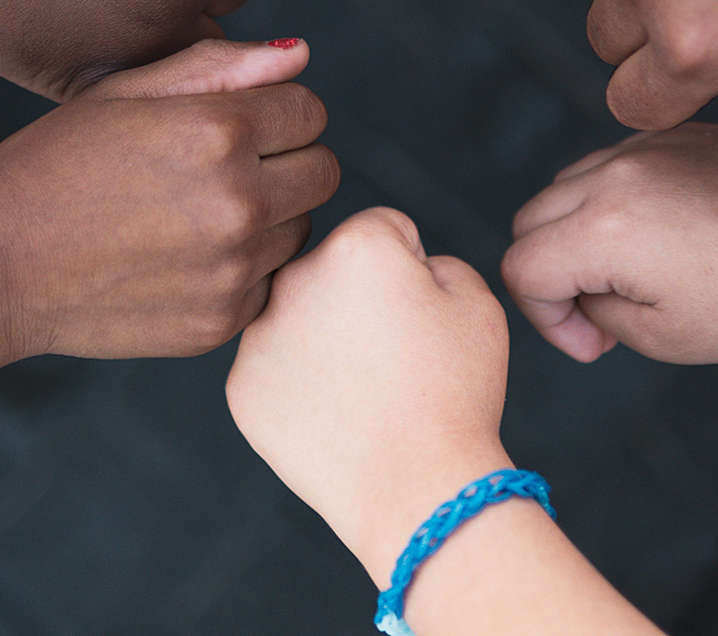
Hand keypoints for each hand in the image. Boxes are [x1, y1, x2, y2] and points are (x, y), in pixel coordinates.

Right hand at [0, 38, 338, 382]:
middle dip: (285, 161)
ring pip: (302, 228)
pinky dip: (241, 269)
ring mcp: (234, 268)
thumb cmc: (50, 167)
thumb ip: (219, 68)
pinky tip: (181, 258)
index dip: (273, 111)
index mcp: (218, 129)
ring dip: (269, 216)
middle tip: (219, 168)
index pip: (309, 109)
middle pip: (324, 170)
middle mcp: (239, 200)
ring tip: (193, 214)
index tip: (231, 122)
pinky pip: (269, 281)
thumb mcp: (122, 94)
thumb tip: (299, 57)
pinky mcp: (222, 320)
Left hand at [227, 208, 511, 582]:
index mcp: (355, 246)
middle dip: (356, 296)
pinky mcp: (242, 387)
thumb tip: (398, 262)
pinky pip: (273, 366)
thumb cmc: (454, 393)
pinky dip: (298, 383)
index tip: (419, 315)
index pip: (382, 228)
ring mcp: (258, 336)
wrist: (417, 488)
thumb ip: (434, 257)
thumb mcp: (475, 300)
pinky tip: (333, 414)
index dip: (412, 269)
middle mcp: (294, 279)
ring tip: (361, 388)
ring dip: (321, 334)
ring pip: (296, 316)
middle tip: (389, 354)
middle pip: (330, 269)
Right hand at [501, 124, 717, 363]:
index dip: (546, 318)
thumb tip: (575, 287)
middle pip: (532, 219)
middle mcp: (613, 175)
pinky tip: (670, 236)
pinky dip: (618, 201)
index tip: (594, 344)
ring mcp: (644, 145)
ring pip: (567, 185)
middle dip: (553, 273)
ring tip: (638, 273)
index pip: (522, 269)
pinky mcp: (677, 133)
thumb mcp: (664, 335)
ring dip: (580, 232)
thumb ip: (594, 308)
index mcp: (604, 231)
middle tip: (606, 312)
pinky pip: (615, 163)